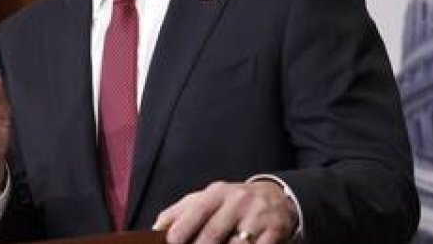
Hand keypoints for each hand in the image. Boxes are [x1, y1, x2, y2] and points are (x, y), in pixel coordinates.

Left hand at [152, 180, 297, 243]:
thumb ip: (180, 212)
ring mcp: (257, 217)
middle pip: (212, 234)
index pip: (197, 211)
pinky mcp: (274, 232)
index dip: (182, 229)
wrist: (276, 198)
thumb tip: (155, 229)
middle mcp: (238, 202)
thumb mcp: (207, 199)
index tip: (173, 242)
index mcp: (217, 193)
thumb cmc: (232, 203)